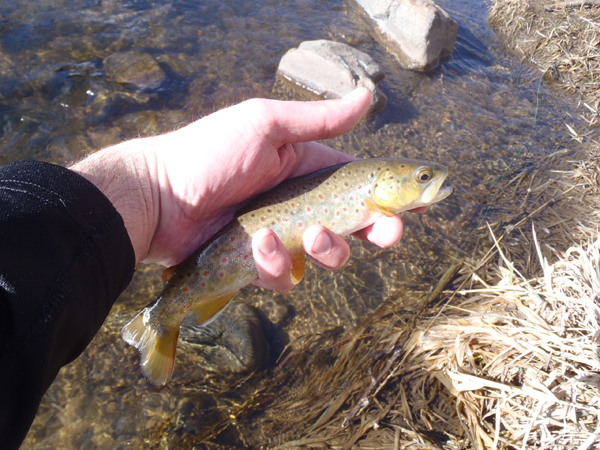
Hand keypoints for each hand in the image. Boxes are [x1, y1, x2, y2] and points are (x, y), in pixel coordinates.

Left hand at [71, 88, 414, 291]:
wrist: (158, 196)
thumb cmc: (210, 153)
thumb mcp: (266, 125)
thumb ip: (319, 119)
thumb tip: (368, 95)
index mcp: (308, 169)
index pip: (360, 183)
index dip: (389, 196)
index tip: (415, 207)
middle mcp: (300, 205)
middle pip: (355, 226)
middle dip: (377, 232)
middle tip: (387, 233)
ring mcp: (281, 238)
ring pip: (326, 256)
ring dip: (327, 250)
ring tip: (309, 235)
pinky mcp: (259, 265)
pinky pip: (283, 277)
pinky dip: (275, 264)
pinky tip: (257, 244)